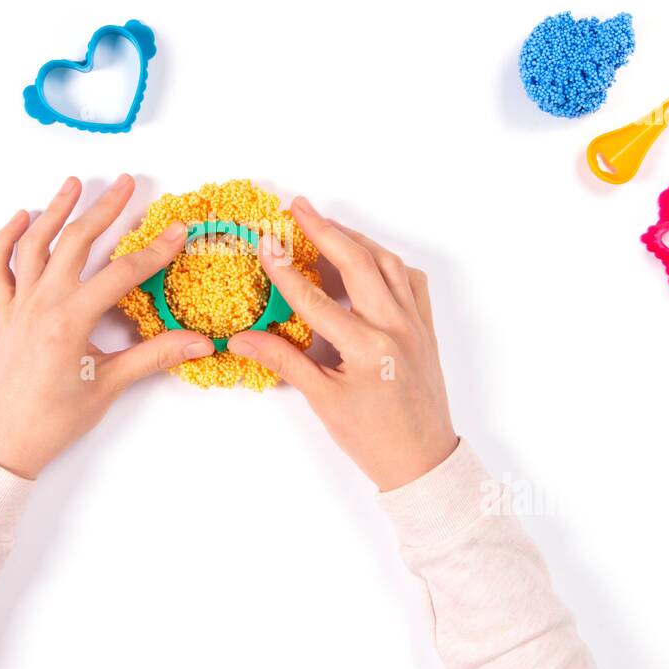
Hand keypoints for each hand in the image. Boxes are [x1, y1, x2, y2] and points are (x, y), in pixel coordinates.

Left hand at [0, 175, 213, 478]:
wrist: (1, 441)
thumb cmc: (53, 420)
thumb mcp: (109, 386)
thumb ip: (154, 357)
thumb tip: (200, 343)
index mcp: (70, 320)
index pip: (122, 274)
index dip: (154, 251)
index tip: (177, 231)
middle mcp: (42, 304)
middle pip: (76, 242)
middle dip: (105, 209)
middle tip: (128, 183)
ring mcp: (19, 305)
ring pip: (35, 245)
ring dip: (55, 211)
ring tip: (74, 184)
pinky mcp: (4, 313)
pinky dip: (6, 239)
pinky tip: (21, 218)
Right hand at [227, 197, 457, 490]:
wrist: (423, 461)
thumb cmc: (373, 438)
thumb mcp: (323, 401)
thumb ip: (284, 361)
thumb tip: (243, 339)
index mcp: (367, 347)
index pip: (315, 298)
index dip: (285, 269)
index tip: (265, 243)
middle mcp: (395, 327)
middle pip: (357, 263)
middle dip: (325, 230)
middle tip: (297, 207)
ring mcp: (415, 324)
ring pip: (387, 264)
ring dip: (356, 239)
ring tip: (326, 224)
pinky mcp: (425, 328)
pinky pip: (410, 281)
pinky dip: (388, 262)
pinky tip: (369, 258)